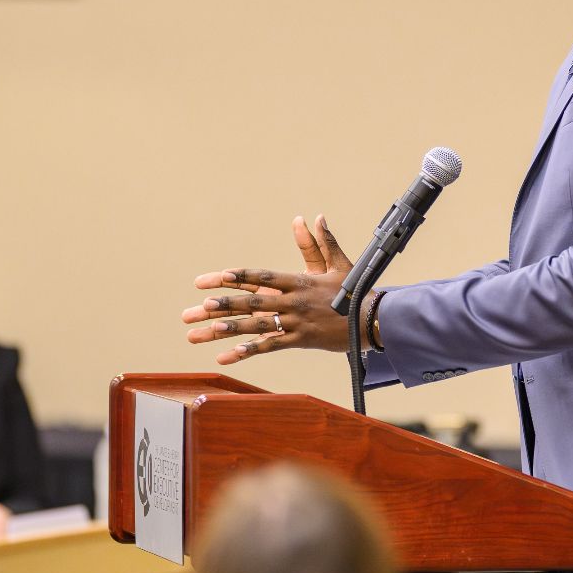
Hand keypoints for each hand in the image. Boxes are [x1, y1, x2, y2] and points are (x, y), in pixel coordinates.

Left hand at [181, 215, 356, 364]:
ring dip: (231, 328)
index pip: (262, 276)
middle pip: (253, 302)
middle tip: (199, 307)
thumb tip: (313, 217)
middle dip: (224, 304)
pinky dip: (250, 350)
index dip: (238, 276)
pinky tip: (229, 355)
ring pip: (258, 325)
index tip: (216, 277)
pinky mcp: (302, 340)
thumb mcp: (337, 264)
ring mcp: (297, 322)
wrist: (374, 320)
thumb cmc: (355, 291)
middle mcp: (294, 301)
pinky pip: (271, 346)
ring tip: (207, 330)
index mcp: (299, 281)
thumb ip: (320, 242)